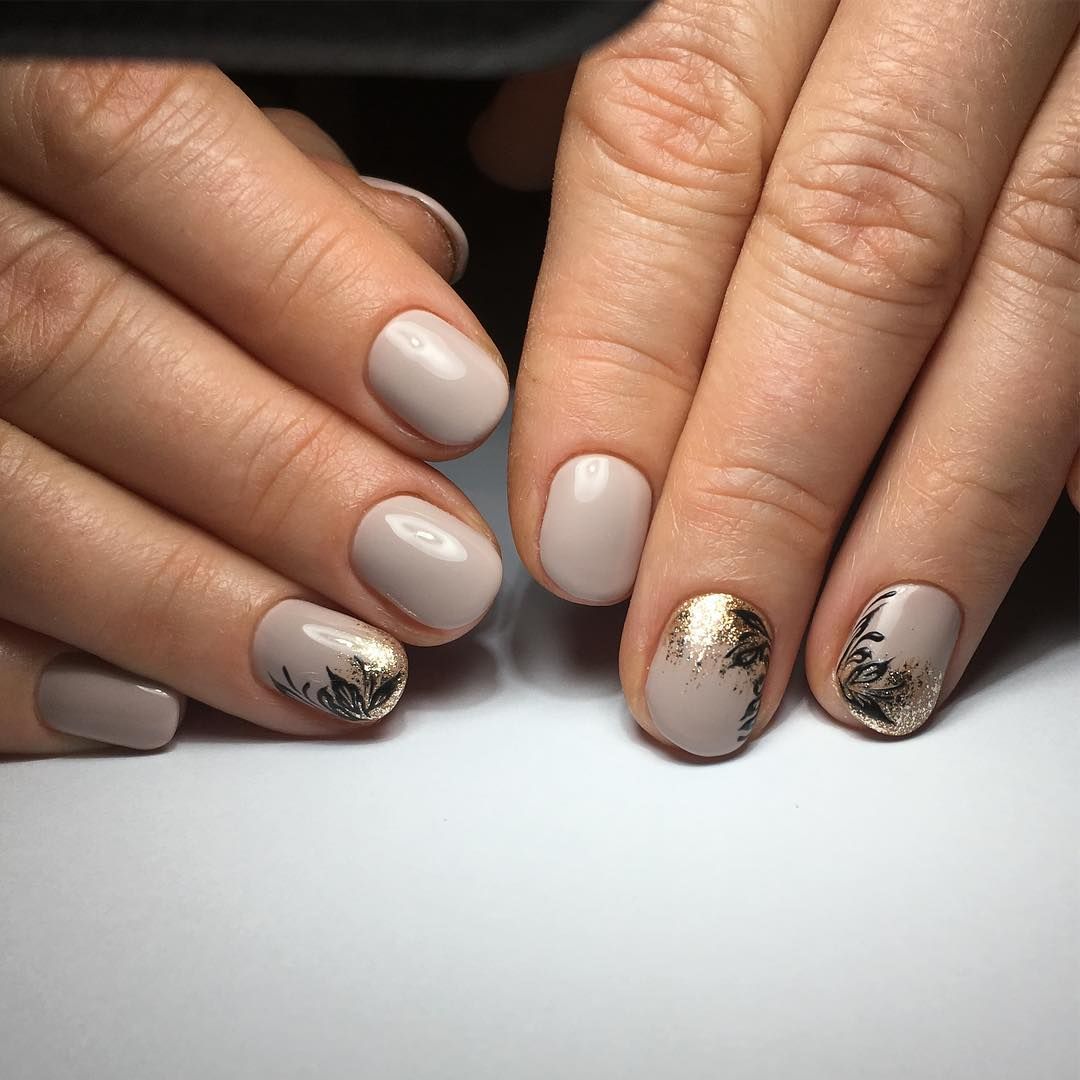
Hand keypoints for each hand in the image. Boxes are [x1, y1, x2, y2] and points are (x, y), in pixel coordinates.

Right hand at [0, 61, 506, 753]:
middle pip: (65, 336)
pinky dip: (26, 675)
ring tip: (341, 668)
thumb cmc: (97, 170)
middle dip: (277, 476)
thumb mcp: (181, 98)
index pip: (137, 141)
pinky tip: (148, 708)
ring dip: (184, 603)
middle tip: (430, 572)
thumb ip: (282, 177)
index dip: (309, 285)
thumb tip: (414, 253)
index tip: (456, 402)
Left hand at [501, 0, 1078, 754]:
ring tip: (859, 669)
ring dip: (943, 505)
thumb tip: (508, 155)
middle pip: (852, 245)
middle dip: (770, 484)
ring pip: (1037, 274)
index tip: (582, 546)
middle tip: (703, 666)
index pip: (671, 148)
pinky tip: (1063, 530)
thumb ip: (614, 48)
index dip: (623, 363)